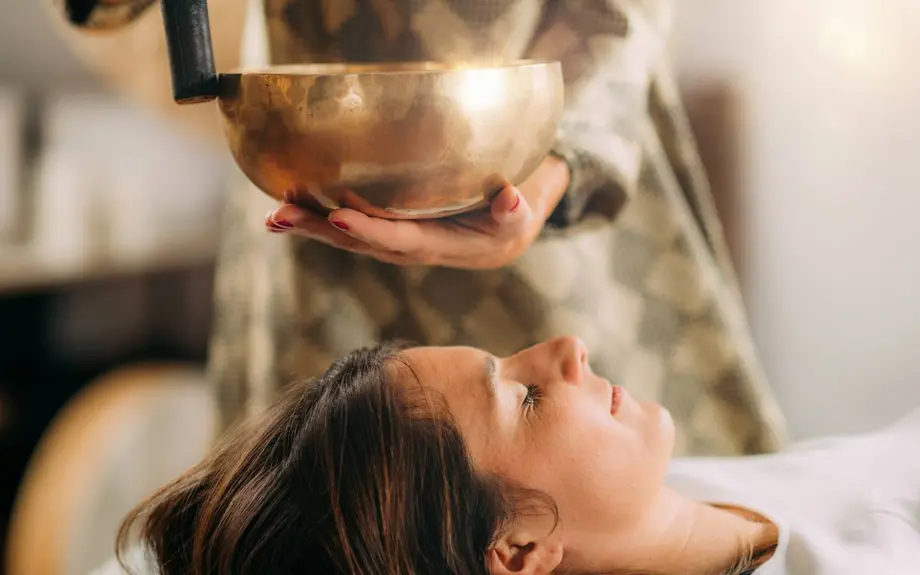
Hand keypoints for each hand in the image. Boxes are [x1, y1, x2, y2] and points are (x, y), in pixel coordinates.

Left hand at [265, 156, 569, 269]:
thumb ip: (515, 210)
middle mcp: (409, 246)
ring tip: (272, 217)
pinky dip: (318, 217)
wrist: (505, 230)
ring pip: (346, 237)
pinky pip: (349, 225)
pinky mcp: (388, 228)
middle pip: (358, 242)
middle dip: (318, 229)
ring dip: (309, 226)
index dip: (369, 230)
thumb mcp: (521, 215)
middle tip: (280, 216)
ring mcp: (394, 239)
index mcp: (439, 244)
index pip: (399, 238)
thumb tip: (511, 199)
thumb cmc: (514, 218)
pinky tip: (290, 204)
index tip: (338, 215)